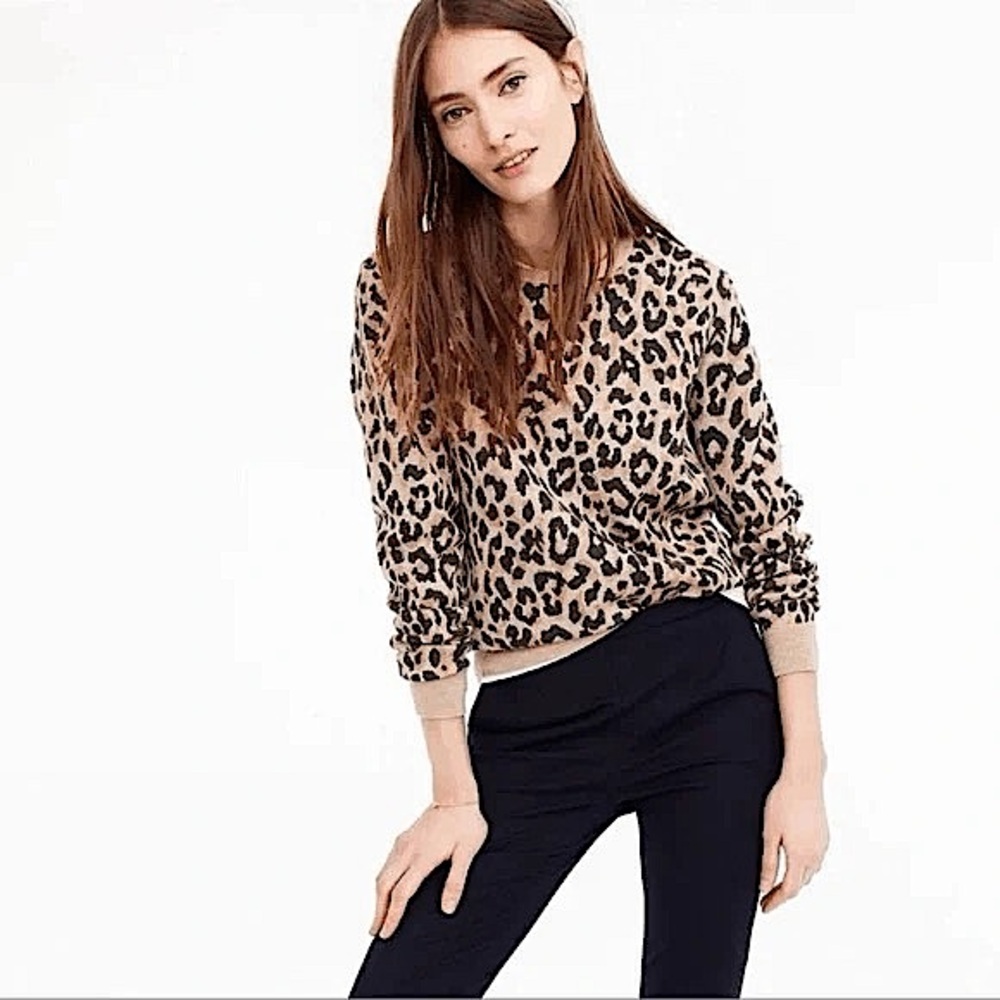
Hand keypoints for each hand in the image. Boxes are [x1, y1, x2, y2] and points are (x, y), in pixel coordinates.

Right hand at [370, 802, 488, 938]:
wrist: (455, 795)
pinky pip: (387, 864)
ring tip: (378, 916)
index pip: (402, 893)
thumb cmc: (465, 823)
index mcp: (422, 857)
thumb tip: (447, 908)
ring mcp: (403, 843)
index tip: (386, 933)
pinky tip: (386, 889)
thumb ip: (456, 880)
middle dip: (378, 910)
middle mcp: (407, 850)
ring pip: (382, 874)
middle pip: (384, 885)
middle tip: (375, 932)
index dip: (393, 915)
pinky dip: (383, 882)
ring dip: (378, 896)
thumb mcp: (467, 852)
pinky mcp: (403, 838)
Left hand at [758, 768, 828, 913]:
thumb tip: (764, 886)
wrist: (804, 778)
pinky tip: (794, 862)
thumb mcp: (770, 833)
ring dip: (795, 881)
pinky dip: (804, 868)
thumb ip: (768, 862)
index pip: (789, 889)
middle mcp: (816, 854)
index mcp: (801, 856)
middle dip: (783, 893)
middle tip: (766, 897)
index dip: (776, 901)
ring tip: (777, 882)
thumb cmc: (782, 802)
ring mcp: (822, 845)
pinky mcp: (824, 835)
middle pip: (800, 884)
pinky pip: (815, 860)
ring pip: (809, 873)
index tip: (764, 908)